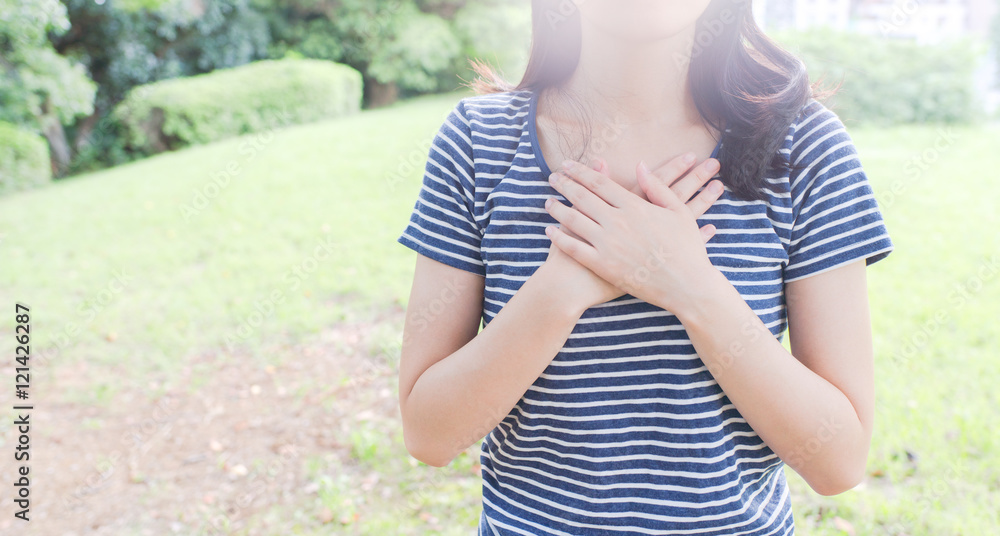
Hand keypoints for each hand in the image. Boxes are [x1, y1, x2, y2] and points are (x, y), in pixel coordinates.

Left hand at [543, 153, 724, 312]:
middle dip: (565, 185)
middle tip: (553, 178)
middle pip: (582, 197)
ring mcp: (607, 244)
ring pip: (573, 220)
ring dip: (557, 209)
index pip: (600, 182)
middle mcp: (617, 222)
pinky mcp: (602, 265)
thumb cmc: (687, 249)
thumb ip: (657, 187)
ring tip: (548, 202)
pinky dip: (559, 238)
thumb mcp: (679, 211)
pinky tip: (550, 231)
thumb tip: (639, 166)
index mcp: (635, 206)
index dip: (581, 172)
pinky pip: (574, 248)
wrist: (686, 285)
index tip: (568, 166)